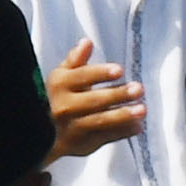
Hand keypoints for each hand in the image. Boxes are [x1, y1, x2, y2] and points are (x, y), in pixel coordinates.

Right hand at [45, 37, 144, 157]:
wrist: (43, 134)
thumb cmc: (56, 98)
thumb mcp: (61, 77)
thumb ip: (75, 60)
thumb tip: (87, 42)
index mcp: (58, 85)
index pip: (80, 77)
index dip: (100, 73)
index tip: (119, 70)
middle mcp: (63, 106)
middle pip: (93, 100)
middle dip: (117, 94)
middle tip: (138, 88)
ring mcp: (73, 127)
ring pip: (100, 121)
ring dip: (123, 115)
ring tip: (142, 109)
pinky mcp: (83, 144)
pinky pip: (106, 137)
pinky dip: (123, 132)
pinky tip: (137, 125)